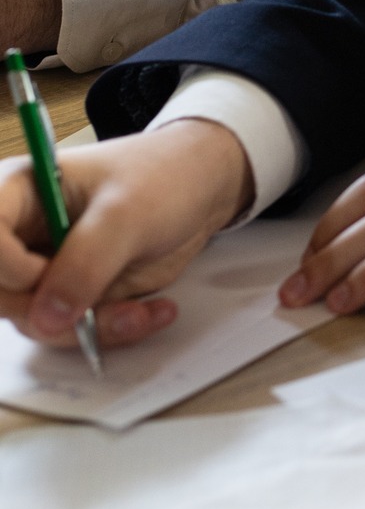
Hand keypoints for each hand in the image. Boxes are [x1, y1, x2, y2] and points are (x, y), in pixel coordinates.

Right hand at [0, 119, 253, 350]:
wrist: (201, 191)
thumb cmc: (162, 177)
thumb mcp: (126, 213)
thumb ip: (85, 262)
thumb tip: (47, 316)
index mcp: (18, 192)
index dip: (6, 266)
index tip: (42, 274)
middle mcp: (20, 234)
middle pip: (1, 293)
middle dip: (50, 311)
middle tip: (98, 301)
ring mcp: (44, 268)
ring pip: (34, 321)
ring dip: (87, 328)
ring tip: (139, 311)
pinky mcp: (69, 294)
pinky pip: (69, 329)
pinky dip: (105, 331)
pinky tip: (145, 313)